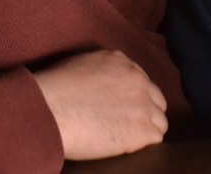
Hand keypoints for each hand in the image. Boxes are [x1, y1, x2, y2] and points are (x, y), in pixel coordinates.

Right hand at [34, 50, 167, 159]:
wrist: (51, 108)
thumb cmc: (55, 89)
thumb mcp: (83, 63)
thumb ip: (102, 69)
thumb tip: (104, 81)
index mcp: (122, 62)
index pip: (142, 81)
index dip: (135, 96)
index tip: (125, 107)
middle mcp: (137, 80)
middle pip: (156, 99)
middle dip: (146, 111)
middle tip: (130, 124)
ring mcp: (142, 105)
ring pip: (160, 121)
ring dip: (148, 129)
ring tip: (129, 138)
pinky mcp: (141, 130)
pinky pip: (155, 139)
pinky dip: (144, 144)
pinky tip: (129, 147)